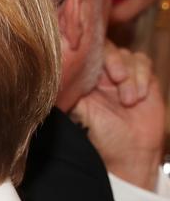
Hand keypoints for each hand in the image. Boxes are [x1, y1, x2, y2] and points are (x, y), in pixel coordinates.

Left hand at [71, 42, 165, 190]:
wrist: (132, 152)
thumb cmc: (104, 137)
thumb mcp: (83, 113)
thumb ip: (72, 94)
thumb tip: (57, 77)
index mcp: (84, 81)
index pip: (86, 54)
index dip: (94, 54)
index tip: (98, 71)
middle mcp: (102, 75)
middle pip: (108, 49)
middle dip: (115, 62)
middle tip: (118, 79)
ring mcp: (124, 75)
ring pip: (128, 56)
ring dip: (131, 76)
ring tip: (129, 101)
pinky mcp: (144, 78)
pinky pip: (144, 62)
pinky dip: (143, 77)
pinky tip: (140, 97)